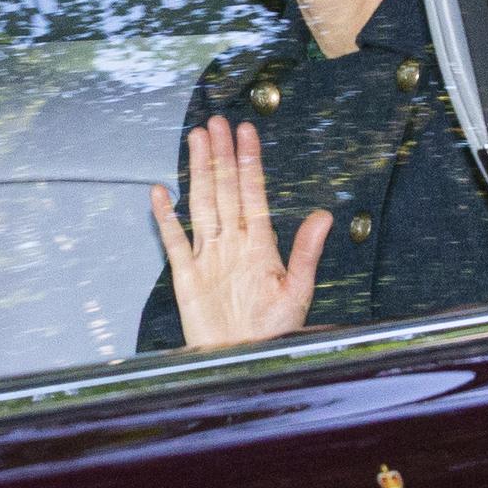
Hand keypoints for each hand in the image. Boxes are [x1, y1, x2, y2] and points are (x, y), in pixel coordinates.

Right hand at [151, 115, 332, 348]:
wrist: (243, 365)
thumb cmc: (273, 334)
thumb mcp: (297, 292)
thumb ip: (306, 252)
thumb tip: (325, 215)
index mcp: (260, 243)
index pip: (253, 191)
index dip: (249, 161)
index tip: (246, 131)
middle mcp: (233, 243)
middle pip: (225, 188)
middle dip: (220, 154)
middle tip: (216, 122)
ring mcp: (208, 256)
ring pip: (202, 203)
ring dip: (198, 171)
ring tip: (195, 139)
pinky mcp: (187, 276)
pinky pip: (174, 240)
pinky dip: (166, 217)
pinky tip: (161, 192)